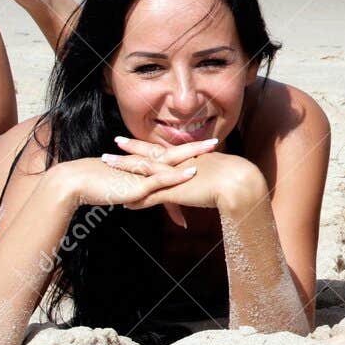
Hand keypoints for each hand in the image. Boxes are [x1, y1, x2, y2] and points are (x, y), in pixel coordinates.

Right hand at [49, 156, 198, 211]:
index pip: (167, 157)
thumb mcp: (119, 188)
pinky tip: (192, 173)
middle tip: (216, 143)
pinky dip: (177, 177)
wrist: (73, 184)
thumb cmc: (94, 187)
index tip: (202, 149)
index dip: (185, 153)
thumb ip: (133, 189)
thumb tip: (141, 195)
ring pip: (172, 164)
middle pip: (175, 154)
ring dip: (194, 158)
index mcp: (140, 165)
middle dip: (196, 149)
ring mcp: (141, 175)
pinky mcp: (137, 185)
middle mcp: (143, 166)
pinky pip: (161, 180)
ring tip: (213, 154)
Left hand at [103, 137, 265, 217]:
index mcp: (186, 158)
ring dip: (124, 169)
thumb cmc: (234, 177)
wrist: (237, 181)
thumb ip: (206, 173)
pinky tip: (124, 204)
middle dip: (130, 149)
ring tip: (108, 165)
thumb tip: (202, 175)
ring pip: (143, 171)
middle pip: (148, 155)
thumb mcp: (216, 172)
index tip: (131, 140)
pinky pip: (151, 197)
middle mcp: (177, 164)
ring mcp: (173, 177)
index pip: (161, 150)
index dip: (145, 145)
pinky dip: (137, 201)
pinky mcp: (174, 192)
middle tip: (115, 142)